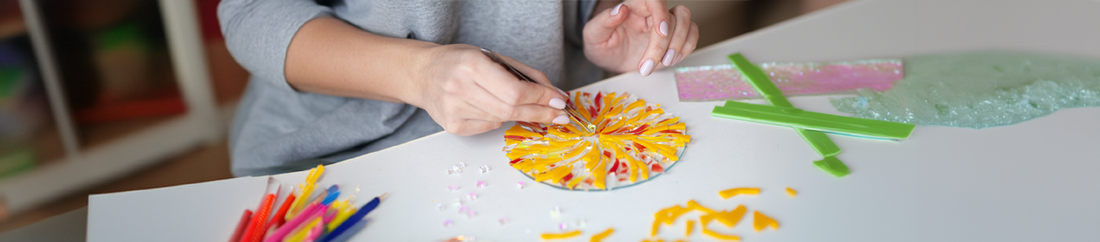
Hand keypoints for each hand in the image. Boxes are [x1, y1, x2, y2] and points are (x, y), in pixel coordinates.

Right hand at [411, 44, 570, 135]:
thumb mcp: (492, 57)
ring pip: (502, 120)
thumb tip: (555, 94)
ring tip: (523, 105)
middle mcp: (459, 88)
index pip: (515, 91)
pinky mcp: (452, 126)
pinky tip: (489, 106)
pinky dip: (498, 119)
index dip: (541, 98)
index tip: (559, 102)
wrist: (423, 74)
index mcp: (471, 65)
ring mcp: (454, 110)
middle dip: (540, 113)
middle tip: (559, 115)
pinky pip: (489, 126)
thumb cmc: (460, 62)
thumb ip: (524, 74)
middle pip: (511, 110)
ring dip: (520, 115)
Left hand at [583, 0, 698, 75]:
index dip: (662, 14)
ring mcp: (665, 27)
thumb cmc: (601, 44)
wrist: (608, 60)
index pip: (655, 0)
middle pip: (676, 16)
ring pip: (688, 24)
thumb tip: (620, 9)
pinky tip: (668, 61)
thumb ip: (604, 20)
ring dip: (679, 46)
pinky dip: (685, 50)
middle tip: (649, 64)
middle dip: (666, 43)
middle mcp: (653, 14)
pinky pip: (691, 38)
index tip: (661, 33)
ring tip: (662, 64)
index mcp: (635, 6)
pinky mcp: (673, 40)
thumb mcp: (593, 34)